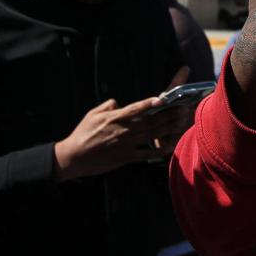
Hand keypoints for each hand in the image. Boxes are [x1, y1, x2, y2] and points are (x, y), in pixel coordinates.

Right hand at [53, 66, 192, 180]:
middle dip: (167, 114)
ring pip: (151, 135)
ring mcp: (125, 145)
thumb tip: (117, 102)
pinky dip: (158, 150)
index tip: (163, 98)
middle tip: (182, 109)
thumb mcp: (93, 114)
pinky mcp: (125, 157)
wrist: (73, 157)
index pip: (135, 108)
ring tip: (181, 123)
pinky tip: (170, 146)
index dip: (149, 103)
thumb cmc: (82, 133)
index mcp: (115, 118)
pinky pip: (145, 154)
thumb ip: (108, 106)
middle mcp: (122, 131)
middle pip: (149, 121)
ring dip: (167, 129)